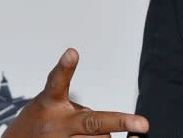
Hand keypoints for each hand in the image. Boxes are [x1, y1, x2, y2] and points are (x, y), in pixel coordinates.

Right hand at [3, 48, 148, 136]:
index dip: (65, 68)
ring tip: (88, 134)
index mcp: (50, 102)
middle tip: (142, 123)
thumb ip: (78, 105)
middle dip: (119, 122)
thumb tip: (111, 127)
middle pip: (93, 123)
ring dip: (103, 137)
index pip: (57, 82)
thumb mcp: (51, 104)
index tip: (71, 53)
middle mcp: (56, 124)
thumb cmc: (39, 122)